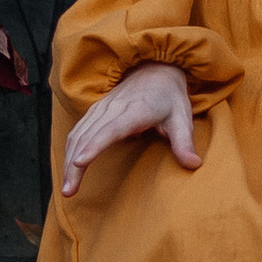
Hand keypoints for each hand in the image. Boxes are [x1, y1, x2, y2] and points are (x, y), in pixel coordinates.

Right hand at [61, 62, 200, 192]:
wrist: (156, 69)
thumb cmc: (170, 97)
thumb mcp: (182, 118)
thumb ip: (185, 142)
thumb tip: (194, 165)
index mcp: (135, 110)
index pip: (111, 130)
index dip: (94, 146)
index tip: (80, 162)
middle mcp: (113, 108)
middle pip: (87, 137)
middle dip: (74, 165)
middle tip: (68, 192)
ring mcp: (101, 109)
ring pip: (78, 135)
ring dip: (67, 161)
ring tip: (66, 188)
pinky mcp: (95, 112)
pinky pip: (77, 131)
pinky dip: (69, 150)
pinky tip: (68, 169)